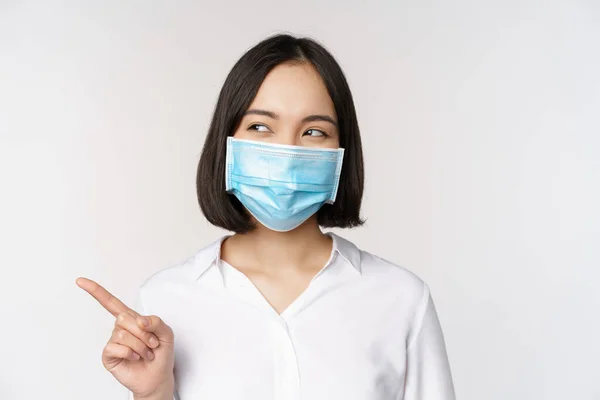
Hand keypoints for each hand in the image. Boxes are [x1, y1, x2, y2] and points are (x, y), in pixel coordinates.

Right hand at [76, 277, 174, 398]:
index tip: (80, 281)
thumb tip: (139, 320)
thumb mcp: (166, 333)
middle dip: (142, 332)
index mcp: (132, 319)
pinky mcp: (109, 355)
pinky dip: (130, 353)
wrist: (158, 377)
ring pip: (122, 334)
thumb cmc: (161, 354)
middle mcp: (120, 328)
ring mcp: (113, 342)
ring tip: (146, 353)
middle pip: (123, 317)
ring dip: (140, 345)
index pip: (111, 302)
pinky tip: (135, 358)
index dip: (96, 291)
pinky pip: (115, 347)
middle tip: (152, 343)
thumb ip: (156, 321)